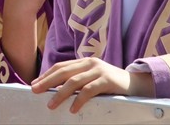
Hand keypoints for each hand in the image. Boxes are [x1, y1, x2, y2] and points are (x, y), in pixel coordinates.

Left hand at [32, 58, 150, 112]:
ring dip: (60, 93)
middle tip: (35, 90)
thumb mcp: (92, 78)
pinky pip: (89, 90)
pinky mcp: (107, 80)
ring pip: (74, 81)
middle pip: (64, 72)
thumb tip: (56, 89)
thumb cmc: (110, 84)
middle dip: (47, 82)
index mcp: (84, 61)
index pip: (61, 66)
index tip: (34, 83)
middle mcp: (89, 63)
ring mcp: (98, 70)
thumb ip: (78, 80)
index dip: (46, 75)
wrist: (135, 84)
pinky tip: (72, 108)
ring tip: (51, 104)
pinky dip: (79, 100)